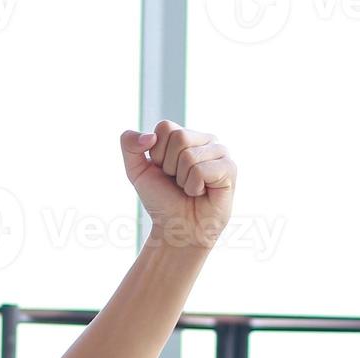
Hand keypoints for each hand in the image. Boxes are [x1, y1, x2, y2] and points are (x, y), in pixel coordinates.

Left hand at [120, 121, 235, 249]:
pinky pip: (201, 170)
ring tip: (190, 188)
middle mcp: (205, 139)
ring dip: (182, 180)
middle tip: (178, 182)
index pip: (165, 127)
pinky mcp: (230, 168)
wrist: (176, 229)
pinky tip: (201, 193)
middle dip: (169, 166)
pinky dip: (194, 187)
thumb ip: (129, 144)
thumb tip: (150, 135)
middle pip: (179, 137)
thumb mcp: (136, 171)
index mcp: (185, 135)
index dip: (157, 154)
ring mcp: (220, 152)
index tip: (163, 171)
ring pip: (189, 155)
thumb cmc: (161, 200)